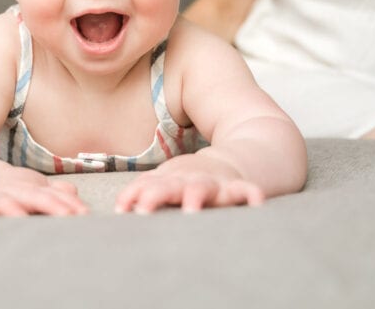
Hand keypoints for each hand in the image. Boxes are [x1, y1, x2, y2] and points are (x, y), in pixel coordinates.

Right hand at [0, 168, 87, 216]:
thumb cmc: (9, 187)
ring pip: (2, 202)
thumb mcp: (34, 187)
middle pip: (33, 197)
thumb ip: (56, 194)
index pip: (53, 196)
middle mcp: (13, 191)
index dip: (68, 205)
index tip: (84, 215)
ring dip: (12, 210)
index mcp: (31, 188)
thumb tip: (78, 199)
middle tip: (67, 217)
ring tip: (22, 219)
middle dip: (50, 205)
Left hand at [114, 155, 264, 214]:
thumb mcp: (164, 181)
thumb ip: (141, 192)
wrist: (227, 164)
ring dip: (195, 197)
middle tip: (143, 209)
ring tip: (190, 210)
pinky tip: (256, 202)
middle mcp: (188, 181)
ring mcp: (211, 184)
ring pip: (202, 189)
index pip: (147, 186)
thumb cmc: (188, 179)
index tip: (122, 209)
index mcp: (169, 180)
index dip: (134, 195)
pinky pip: (245, 191)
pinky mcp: (234, 189)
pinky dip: (250, 194)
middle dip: (157, 195)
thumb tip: (118, 208)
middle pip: (169, 187)